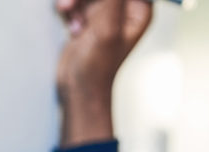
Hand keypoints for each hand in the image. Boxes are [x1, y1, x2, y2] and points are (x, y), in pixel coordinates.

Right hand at [55, 0, 152, 147]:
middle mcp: (125, 9)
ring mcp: (106, 12)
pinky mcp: (89, 16)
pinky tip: (72, 27)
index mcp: (139, 10)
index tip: (96, 2)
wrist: (78, 86)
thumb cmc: (98, 67)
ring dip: (75, 0)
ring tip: (69, 15)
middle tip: (70, 5)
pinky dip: (70, 8)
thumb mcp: (106, 28)